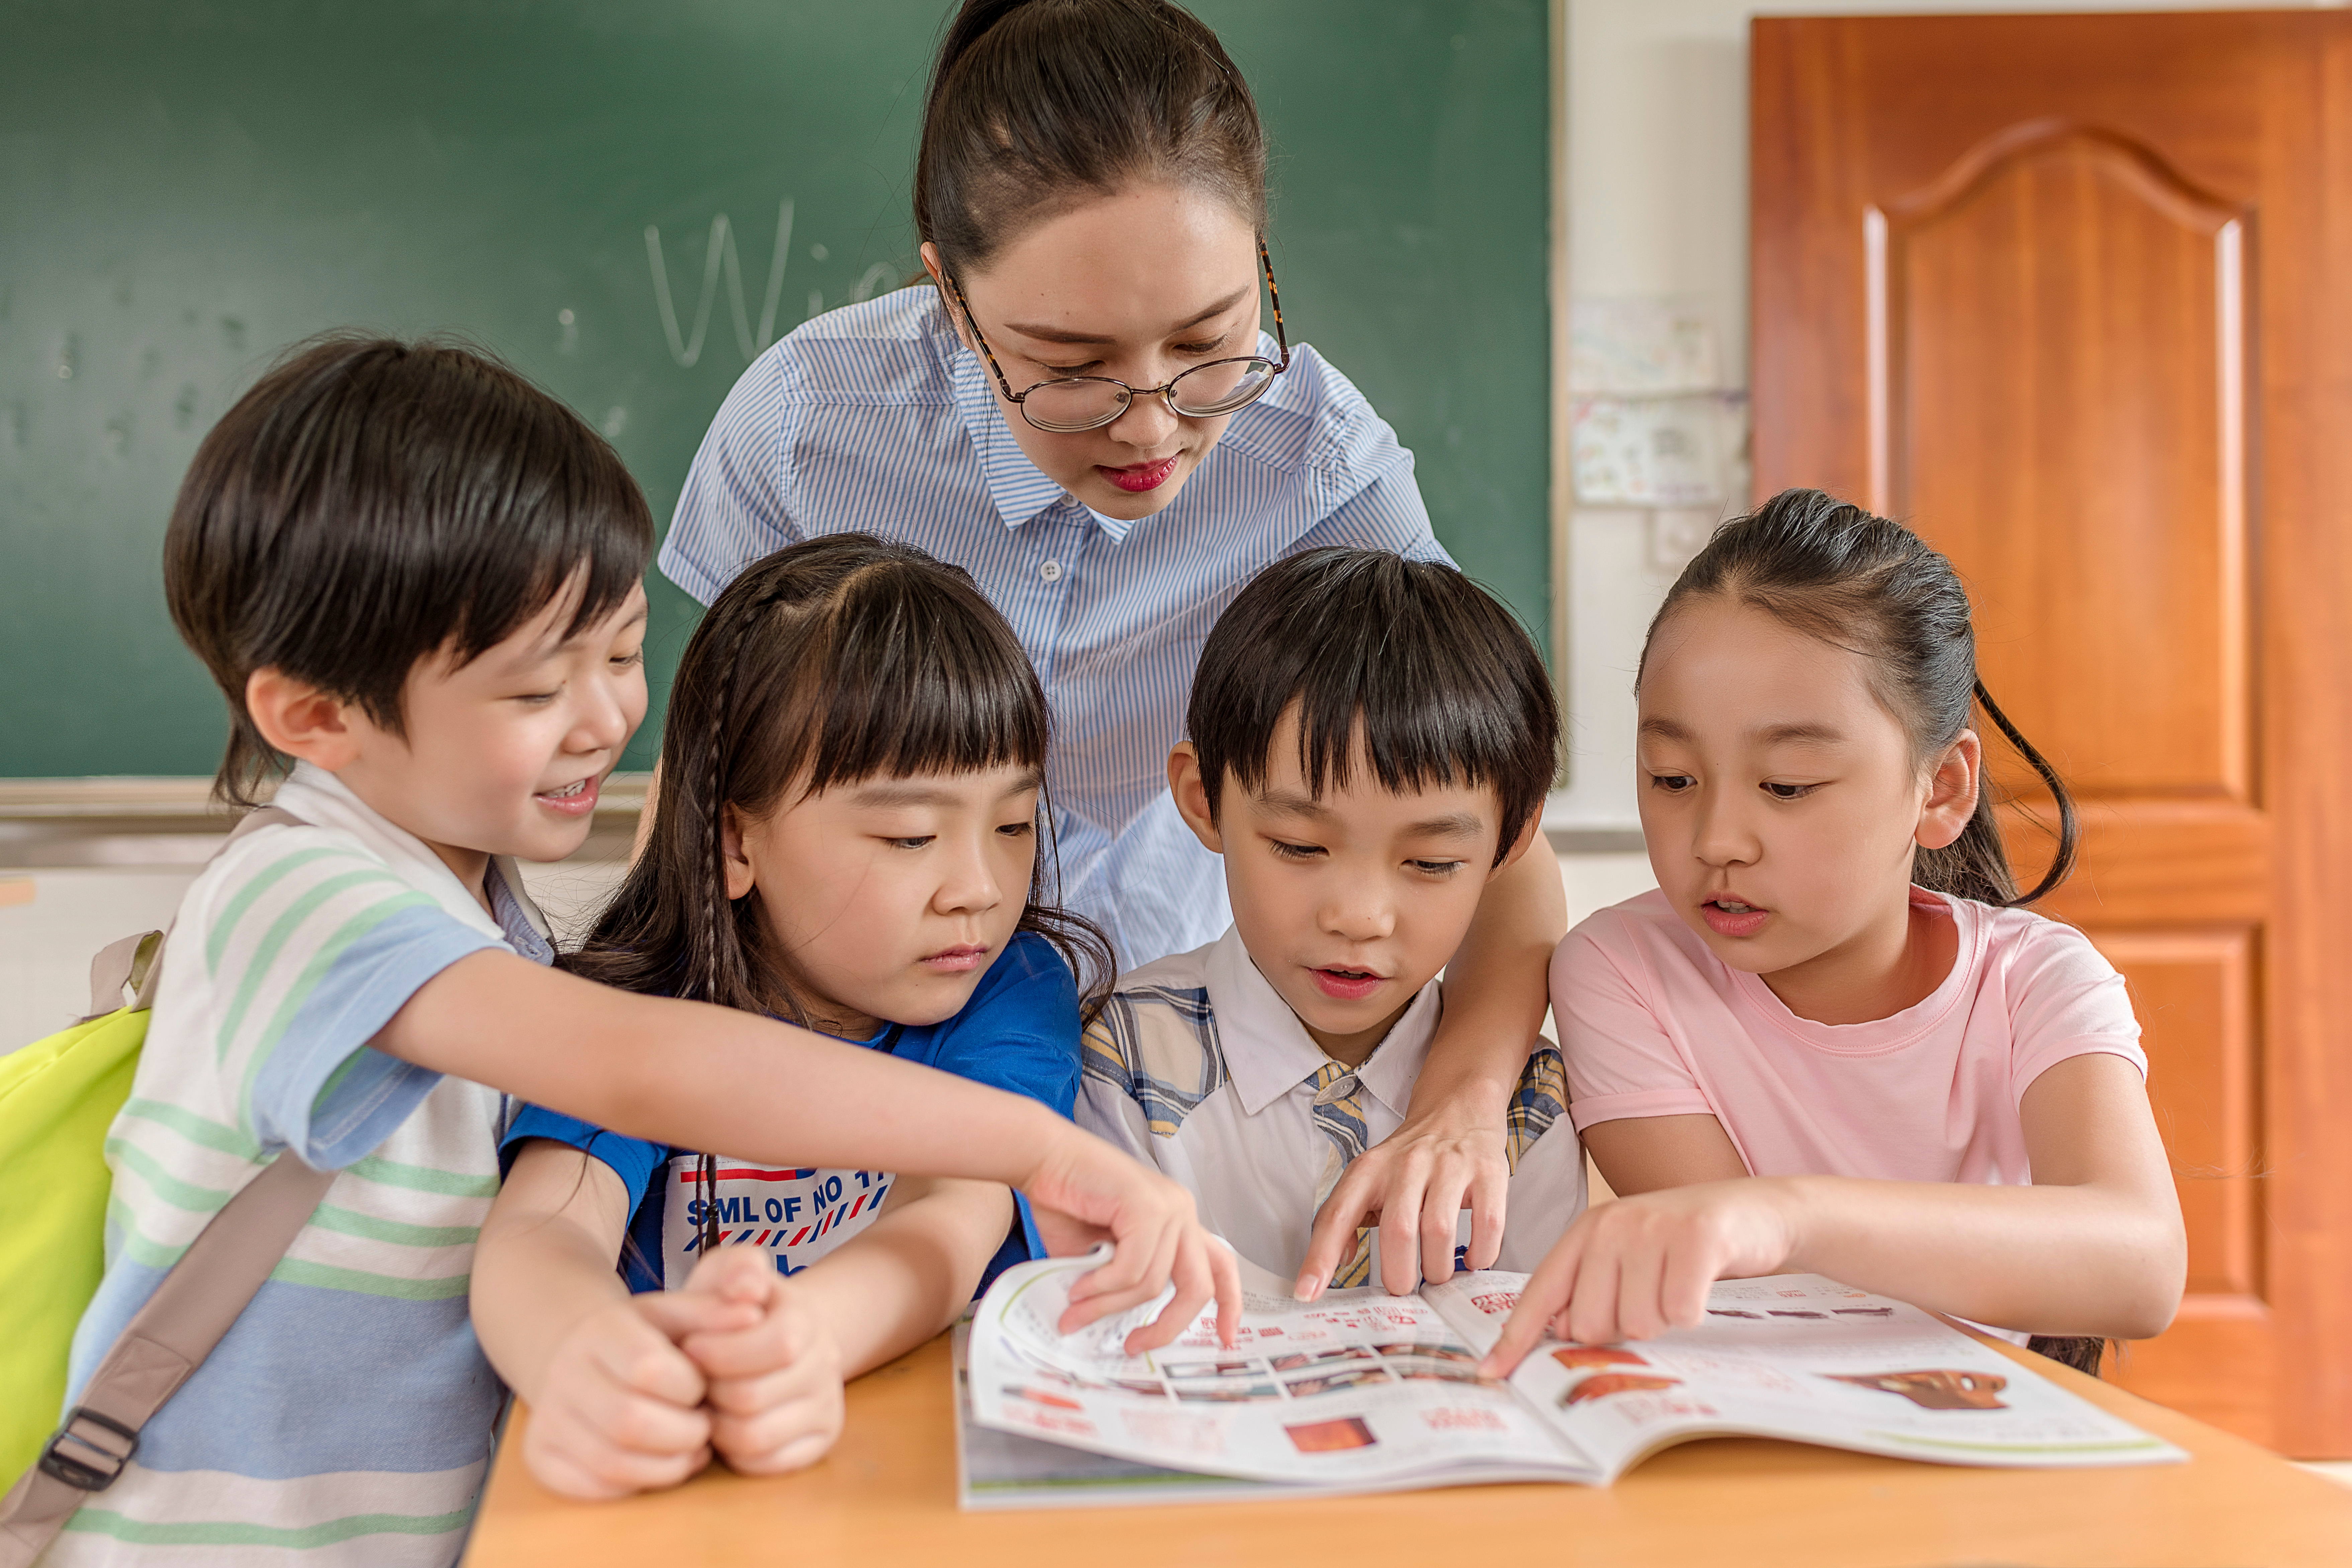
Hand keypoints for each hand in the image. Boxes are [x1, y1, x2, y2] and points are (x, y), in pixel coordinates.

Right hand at [520, 1288, 756, 1498]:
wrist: (578, 1357)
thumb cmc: (644, 1337)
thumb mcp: (679, 1313)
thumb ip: (716, 1311)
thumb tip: (754, 1313)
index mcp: (600, 1330)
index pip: (648, 1368)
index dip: (689, 1387)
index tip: (704, 1387)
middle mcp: (563, 1373)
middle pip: (629, 1421)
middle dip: (684, 1433)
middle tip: (705, 1427)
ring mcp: (547, 1418)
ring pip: (613, 1462)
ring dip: (668, 1464)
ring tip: (693, 1448)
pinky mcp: (542, 1457)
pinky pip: (594, 1487)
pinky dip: (639, 1482)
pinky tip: (662, 1462)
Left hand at [676, 1246, 848, 1474]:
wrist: (767, 1338)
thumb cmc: (732, 1309)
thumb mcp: (727, 1274)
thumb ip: (735, 1267)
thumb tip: (747, 1288)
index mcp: (807, 1319)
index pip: (776, 1344)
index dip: (720, 1351)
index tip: (690, 1345)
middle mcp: (827, 1364)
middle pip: (754, 1396)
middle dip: (710, 1390)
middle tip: (694, 1381)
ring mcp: (826, 1407)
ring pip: (755, 1436)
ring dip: (717, 1424)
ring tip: (707, 1404)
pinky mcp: (817, 1443)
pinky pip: (766, 1465)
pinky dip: (736, 1453)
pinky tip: (726, 1425)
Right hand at [1021, 1125, 1241, 1352]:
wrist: (1041, 1158)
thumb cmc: (1065, 1203)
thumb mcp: (1098, 1259)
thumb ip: (1116, 1288)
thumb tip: (1112, 1333)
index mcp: (1178, 1222)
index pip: (1221, 1265)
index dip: (1229, 1304)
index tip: (1225, 1340)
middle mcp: (1182, 1212)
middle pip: (1198, 1287)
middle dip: (1168, 1326)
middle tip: (1134, 1346)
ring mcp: (1168, 1206)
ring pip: (1152, 1283)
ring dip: (1108, 1306)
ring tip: (1075, 1311)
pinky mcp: (1146, 1205)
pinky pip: (1131, 1268)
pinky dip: (1101, 1287)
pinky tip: (1077, 1289)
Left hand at [1296, 1104, 1508, 1299]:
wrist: (1458, 1107)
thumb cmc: (1410, 1156)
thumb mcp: (1370, 1177)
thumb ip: (1348, 1217)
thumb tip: (1339, 1261)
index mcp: (1369, 1170)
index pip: (1337, 1215)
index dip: (1321, 1257)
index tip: (1307, 1293)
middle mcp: (1407, 1165)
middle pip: (1397, 1231)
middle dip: (1398, 1274)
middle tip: (1402, 1288)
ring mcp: (1450, 1166)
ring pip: (1439, 1231)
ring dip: (1437, 1268)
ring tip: (1436, 1273)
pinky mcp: (1488, 1172)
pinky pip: (1487, 1224)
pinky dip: (1481, 1253)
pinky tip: (1473, 1259)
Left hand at [1479, 1179, 1800, 1375]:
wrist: (1753, 1212)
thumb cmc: (1682, 1245)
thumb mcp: (1627, 1259)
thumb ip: (1589, 1291)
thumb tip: (1559, 1332)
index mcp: (1586, 1232)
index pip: (1540, 1293)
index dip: (1514, 1338)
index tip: (1490, 1374)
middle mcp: (1611, 1226)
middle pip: (1588, 1323)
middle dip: (1620, 1328)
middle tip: (1649, 1296)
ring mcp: (1651, 1229)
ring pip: (1636, 1324)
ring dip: (1661, 1319)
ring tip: (1675, 1284)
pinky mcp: (1695, 1239)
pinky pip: (1679, 1313)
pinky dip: (1692, 1311)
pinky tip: (1700, 1285)